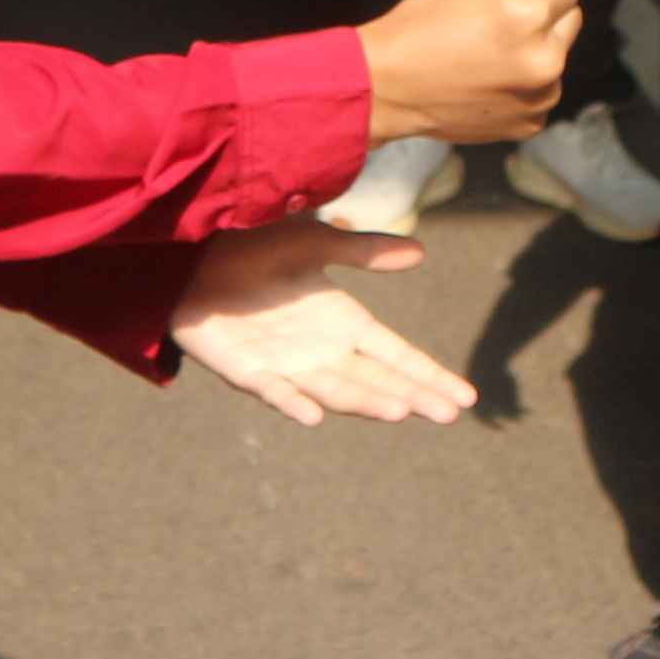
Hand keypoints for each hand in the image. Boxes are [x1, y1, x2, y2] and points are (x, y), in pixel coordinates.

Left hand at [172, 221, 479, 427]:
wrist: (193, 254)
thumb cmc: (256, 246)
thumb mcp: (316, 242)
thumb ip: (364, 250)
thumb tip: (421, 252)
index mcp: (343, 322)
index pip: (395, 355)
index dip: (428, 374)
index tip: (465, 397)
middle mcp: (320, 351)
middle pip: (374, 379)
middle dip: (411, 395)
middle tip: (448, 413)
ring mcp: (285, 365)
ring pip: (334, 390)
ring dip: (365, 402)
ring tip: (401, 410)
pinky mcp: (245, 370)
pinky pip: (272, 391)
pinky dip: (292, 404)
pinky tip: (313, 416)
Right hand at [358, 0, 578, 146]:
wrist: (388, 85)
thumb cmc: (422, 19)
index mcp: (529, 12)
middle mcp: (545, 56)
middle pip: (572, 20)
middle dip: (545, 17)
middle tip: (501, 24)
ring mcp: (541, 96)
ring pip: (559, 58)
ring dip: (537, 53)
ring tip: (490, 57)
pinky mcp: (532, 123)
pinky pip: (543, 92)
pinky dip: (525, 86)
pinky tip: (488, 84)